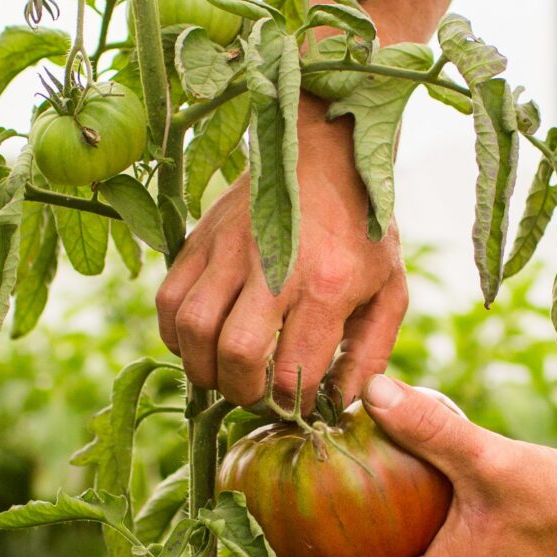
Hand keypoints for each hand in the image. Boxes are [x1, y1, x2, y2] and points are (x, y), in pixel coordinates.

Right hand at [157, 97, 406, 409]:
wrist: (325, 152)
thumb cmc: (362, 228)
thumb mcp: (390, 289)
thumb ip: (371, 352)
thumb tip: (344, 402)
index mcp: (327, 286)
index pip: (295, 371)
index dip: (293, 404)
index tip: (297, 403)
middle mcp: (273, 267)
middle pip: (235, 354)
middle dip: (241, 392)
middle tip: (254, 393)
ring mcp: (229, 250)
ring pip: (191, 328)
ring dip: (202, 366)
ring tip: (224, 373)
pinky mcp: (200, 238)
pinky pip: (167, 300)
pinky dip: (175, 334)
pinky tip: (199, 341)